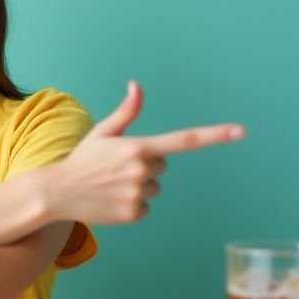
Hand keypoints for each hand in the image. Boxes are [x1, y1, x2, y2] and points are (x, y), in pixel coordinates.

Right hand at [47, 81, 244, 223]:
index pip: (185, 140)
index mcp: (138, 146)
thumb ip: (127, 112)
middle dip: (145, 165)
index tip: (241, 131)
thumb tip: (137, 85)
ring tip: (111, 184)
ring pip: (155, 188)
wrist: (57, 192)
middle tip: (116, 168)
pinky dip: (131, 204)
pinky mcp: (134, 213)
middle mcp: (143, 170)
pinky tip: (111, 199)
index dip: (216, 135)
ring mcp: (139, 193)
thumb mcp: (103, 132)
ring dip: (139, 186)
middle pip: (163, 166)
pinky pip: (146, 207)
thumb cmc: (82, 159)